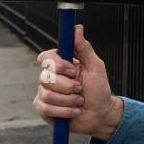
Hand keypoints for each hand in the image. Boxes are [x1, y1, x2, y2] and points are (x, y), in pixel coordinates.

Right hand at [34, 24, 121, 139]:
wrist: (100, 115)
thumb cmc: (98, 90)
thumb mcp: (95, 67)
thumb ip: (84, 48)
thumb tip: (77, 29)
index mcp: (61, 64)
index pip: (46, 57)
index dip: (57, 64)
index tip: (73, 70)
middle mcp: (50, 77)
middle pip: (45, 78)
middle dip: (68, 86)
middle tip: (80, 89)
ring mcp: (45, 93)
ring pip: (47, 94)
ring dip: (69, 100)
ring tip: (79, 101)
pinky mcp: (43, 109)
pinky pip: (45, 108)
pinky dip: (64, 111)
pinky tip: (73, 111)